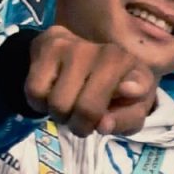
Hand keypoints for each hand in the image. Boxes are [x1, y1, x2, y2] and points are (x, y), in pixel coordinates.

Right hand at [24, 30, 155, 135]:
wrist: (76, 58)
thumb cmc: (110, 91)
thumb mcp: (128, 110)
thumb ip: (124, 121)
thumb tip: (103, 125)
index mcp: (135, 69)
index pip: (138, 84)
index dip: (133, 90)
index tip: (127, 90)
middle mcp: (108, 53)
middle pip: (86, 108)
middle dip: (80, 126)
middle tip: (81, 122)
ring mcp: (76, 47)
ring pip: (58, 104)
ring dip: (58, 115)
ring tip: (67, 106)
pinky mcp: (47, 47)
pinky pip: (35, 92)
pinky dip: (39, 103)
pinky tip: (50, 94)